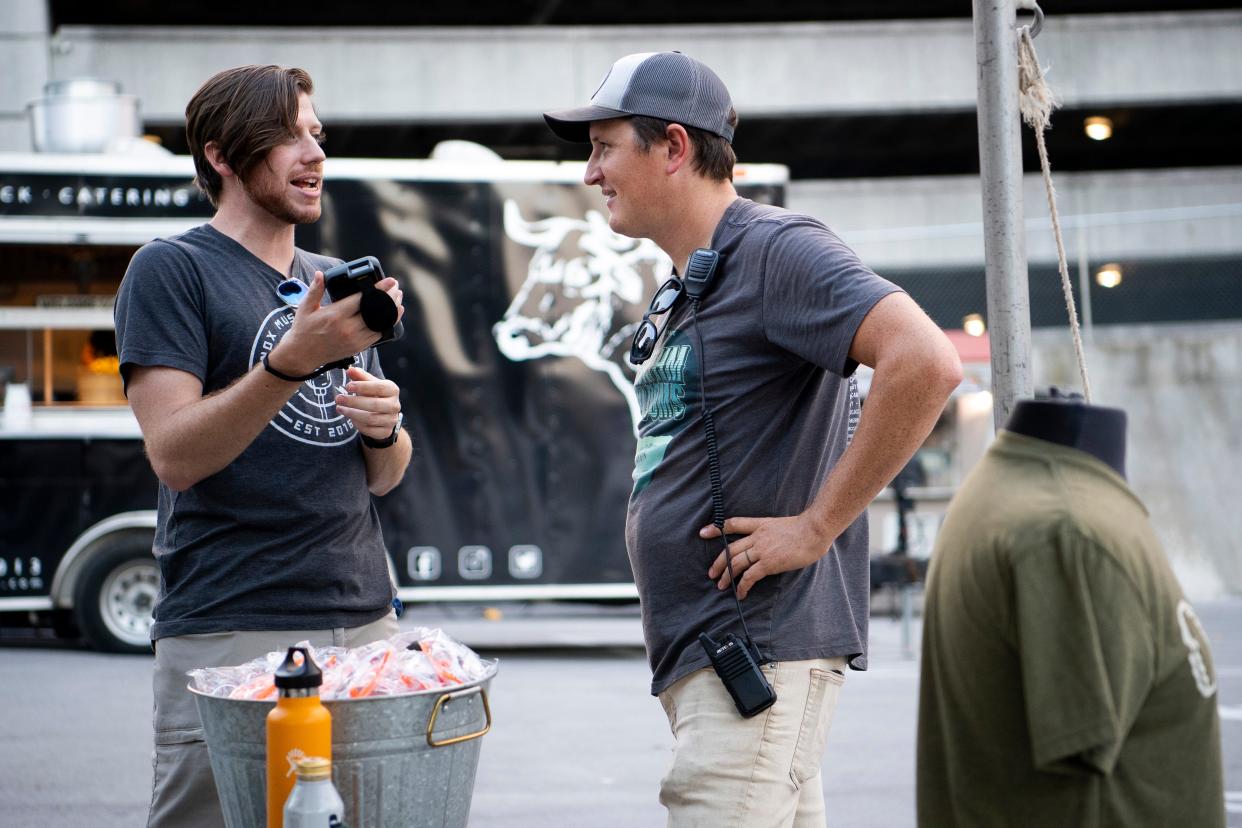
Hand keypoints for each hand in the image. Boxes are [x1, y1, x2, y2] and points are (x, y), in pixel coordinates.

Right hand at [270, 272, 401, 373]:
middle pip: (376, 310)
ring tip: (397, 299)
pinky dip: (388, 324)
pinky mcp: (358, 348)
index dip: (379, 289)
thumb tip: (321, 274)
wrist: (302, 355)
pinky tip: (393, 315)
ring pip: (381, 324)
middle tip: (396, 288)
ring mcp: (354, 339)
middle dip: (390, 298)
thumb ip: (315, 290)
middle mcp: (347, 328)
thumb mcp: (305, 307)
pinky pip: (378, 335)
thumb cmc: (303, 329)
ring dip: (392, 311)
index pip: (363, 299)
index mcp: (335, 315)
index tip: (391, 281)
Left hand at [334, 365, 401, 441]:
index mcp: (392, 390)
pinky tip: (350, 418)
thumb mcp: (369, 384)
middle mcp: (395, 405)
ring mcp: (391, 420)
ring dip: (352, 413)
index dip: (362, 386)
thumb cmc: (375, 395)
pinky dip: (357, 424)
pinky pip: (369, 429)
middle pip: (374, 405)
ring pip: (370, 419)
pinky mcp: (385, 432)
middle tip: (339, 398)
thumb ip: (360, 376)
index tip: (347, 386)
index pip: (379, 387)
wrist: (385, 414)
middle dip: (354, 402)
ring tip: (340, 408)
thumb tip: (349, 369)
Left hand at [703, 514, 833, 599]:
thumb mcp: (783, 525)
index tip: (704, 532)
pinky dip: (742, 586)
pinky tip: (740, 593)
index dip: (717, 528)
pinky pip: (749, 576)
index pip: (734, 524)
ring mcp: (762, 549)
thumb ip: (774, 534)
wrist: (815, 530)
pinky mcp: (768, 563)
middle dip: (718, 562)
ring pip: (736, 563)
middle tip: (711, 573)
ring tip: (721, 586)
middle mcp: (757, 536)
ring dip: (726, 576)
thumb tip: (774, 544)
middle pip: (730, 549)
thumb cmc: (807, 528)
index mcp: (760, 525)